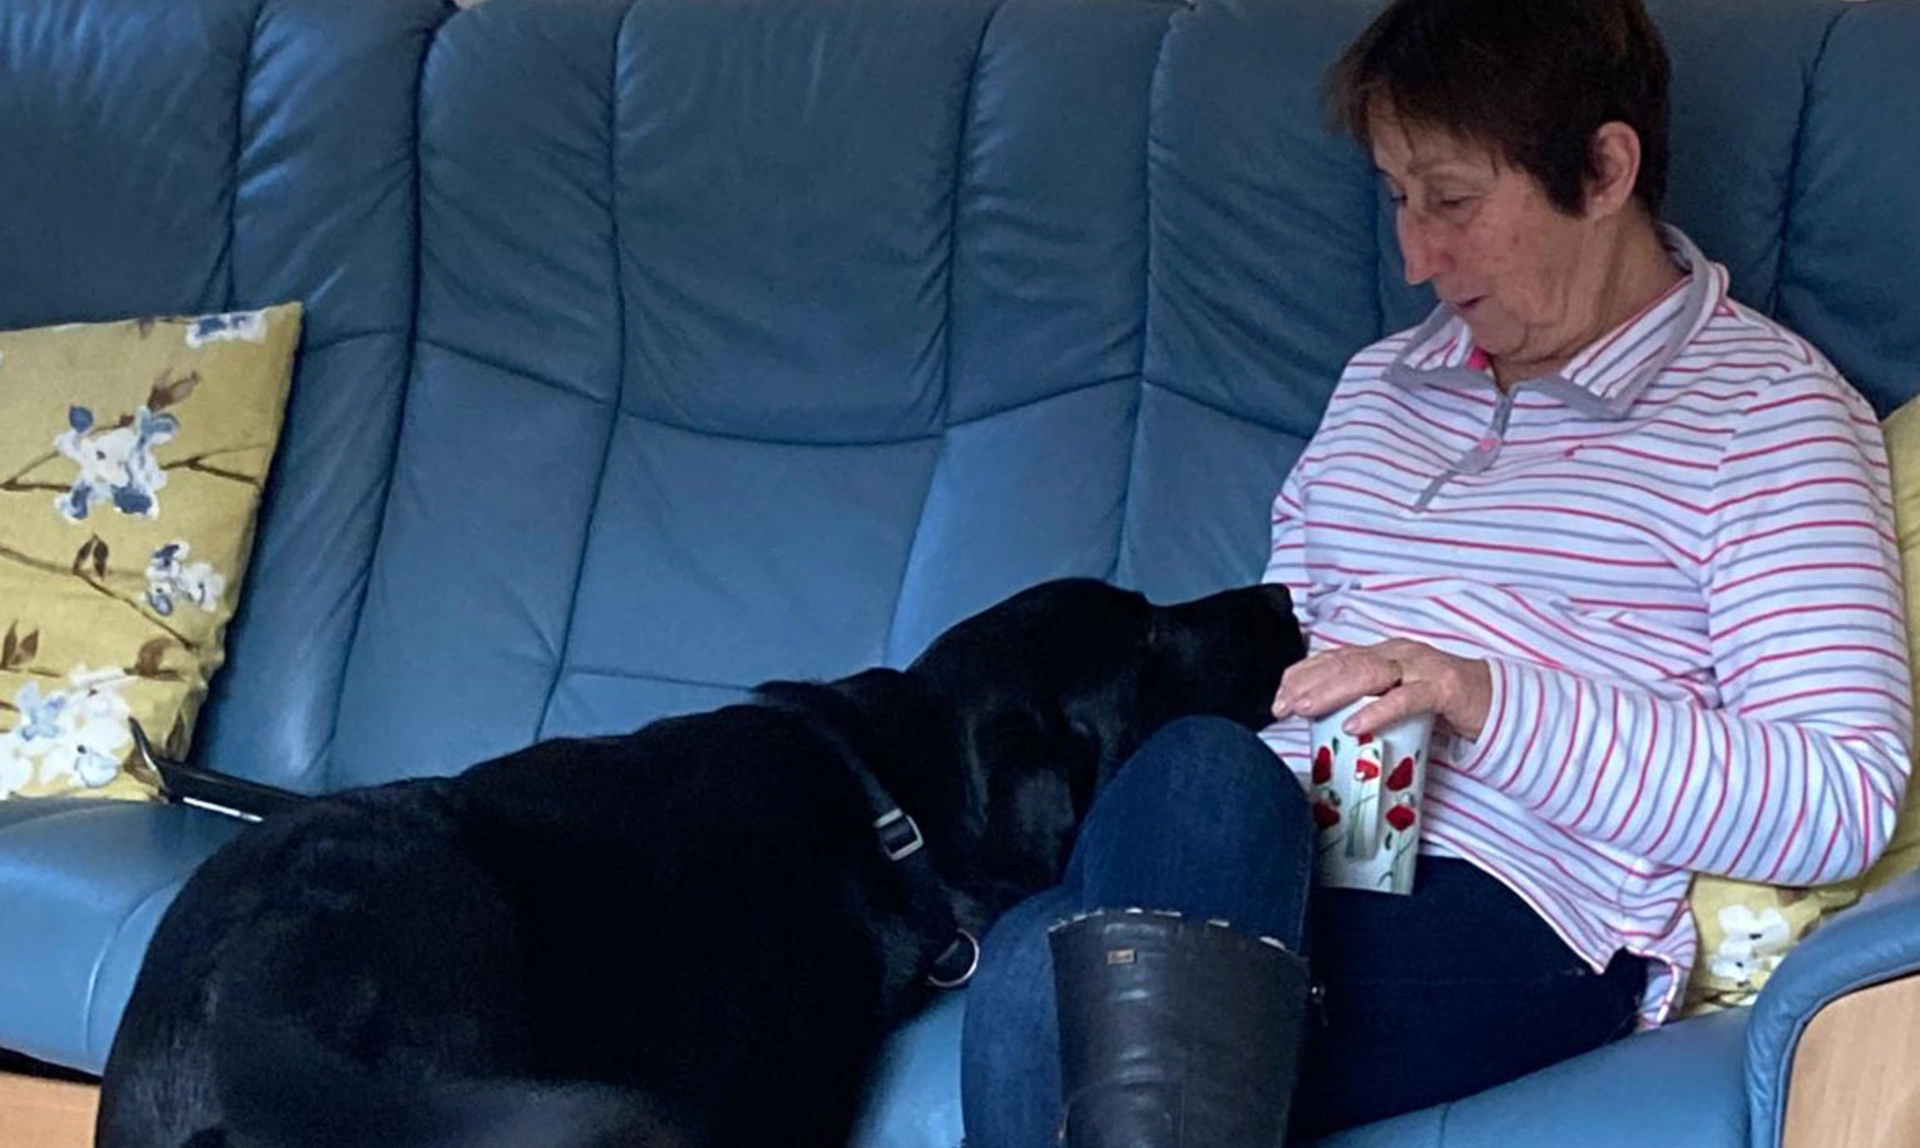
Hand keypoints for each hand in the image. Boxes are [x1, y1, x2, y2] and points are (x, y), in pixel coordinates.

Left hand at [1270, 639, 1492, 740]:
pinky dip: (1378, 711)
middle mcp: (1399, 653)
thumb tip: (1327, 725)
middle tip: (1281, 707)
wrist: (1500, 704)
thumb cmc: (1444, 706)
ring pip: (1369, 674)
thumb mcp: (1398, 699)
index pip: (1334, 657)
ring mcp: (1422, 668)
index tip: (1277, 696)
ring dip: (1332, 692)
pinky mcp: (1444, 688)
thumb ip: (1369, 702)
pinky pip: (1406, 699)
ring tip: (1304, 710)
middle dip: (1308, 684)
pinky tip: (1355, 725)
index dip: (1303, 674)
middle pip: (1344, 663)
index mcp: (1385, 654)